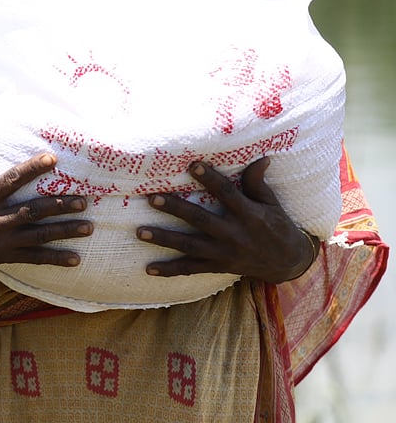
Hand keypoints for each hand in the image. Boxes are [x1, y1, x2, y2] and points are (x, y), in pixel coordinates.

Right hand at [0, 135, 90, 284]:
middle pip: (32, 211)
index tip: (52, 159)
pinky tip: (75, 259)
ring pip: (38, 235)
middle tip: (83, 200)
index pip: (11, 180)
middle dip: (59, 205)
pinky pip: (33, 258)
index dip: (32, 169)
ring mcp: (0, 241)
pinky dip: (55, 259)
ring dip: (64, 231)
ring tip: (88, 226)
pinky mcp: (4, 257)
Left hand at [137, 157, 318, 283]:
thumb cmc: (278, 226)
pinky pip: (191, 269)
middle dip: (175, 208)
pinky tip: (148, 268)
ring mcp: (224, 253)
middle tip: (151, 198)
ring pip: (190, 245)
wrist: (288, 263)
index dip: (211, 179)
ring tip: (140, 231)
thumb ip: (258, 183)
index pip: (227, 194)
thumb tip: (261, 158)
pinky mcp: (218, 267)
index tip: (193, 165)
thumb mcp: (272, 203)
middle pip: (200, 219)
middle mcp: (234, 234)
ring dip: (163, 238)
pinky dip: (170, 270)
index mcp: (249, 215)